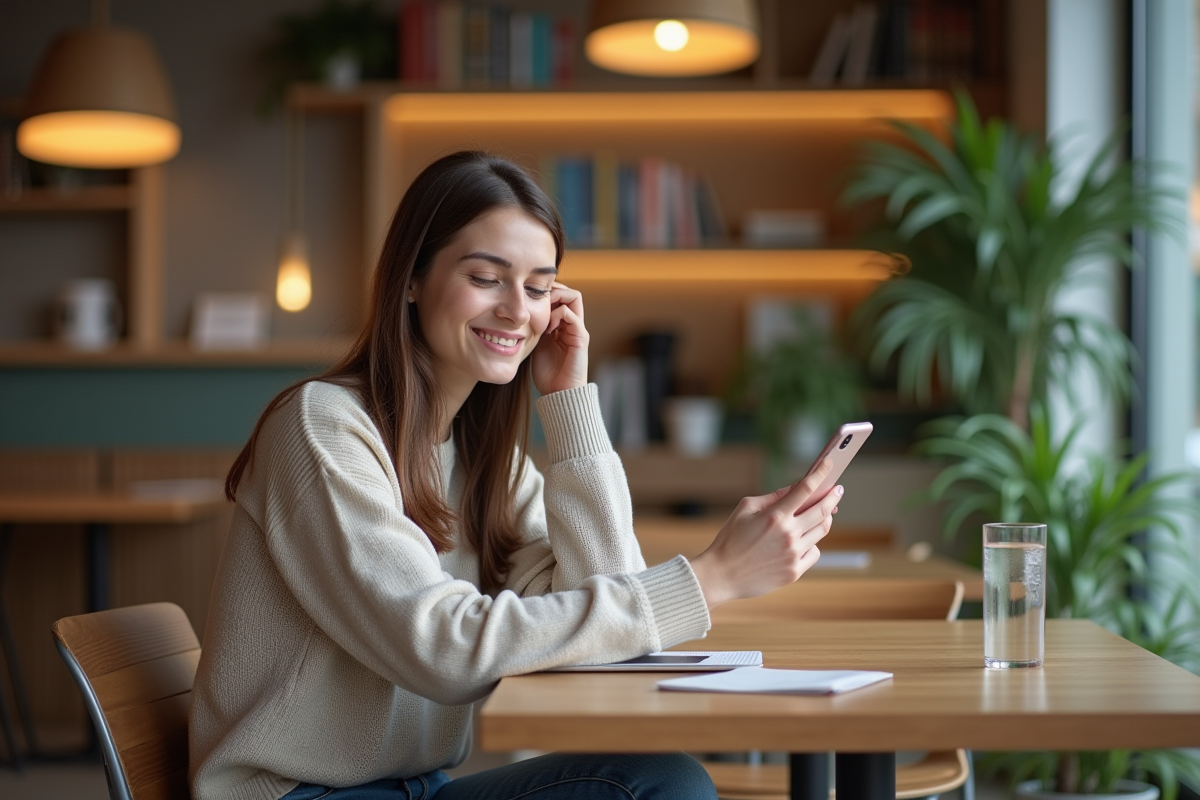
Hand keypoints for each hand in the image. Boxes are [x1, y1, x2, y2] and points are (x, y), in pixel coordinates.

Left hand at [531, 282, 588, 395]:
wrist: (559, 393)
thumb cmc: (547, 372)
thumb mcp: (536, 344)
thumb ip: (535, 328)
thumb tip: (520, 314)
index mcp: (564, 326)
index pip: (561, 296)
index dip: (547, 293)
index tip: (531, 300)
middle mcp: (573, 325)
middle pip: (570, 292)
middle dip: (553, 291)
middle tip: (537, 301)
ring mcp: (578, 330)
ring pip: (574, 297)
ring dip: (556, 300)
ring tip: (542, 313)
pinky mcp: (581, 338)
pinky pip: (571, 315)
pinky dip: (557, 315)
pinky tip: (547, 328)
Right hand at [688, 459, 842, 610]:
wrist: (722, 575)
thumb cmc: (730, 538)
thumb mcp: (745, 509)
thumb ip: (772, 497)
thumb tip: (795, 487)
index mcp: (774, 516)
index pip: (805, 489)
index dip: (820, 474)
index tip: (829, 464)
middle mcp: (788, 534)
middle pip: (822, 510)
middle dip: (833, 497)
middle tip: (837, 490)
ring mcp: (793, 554)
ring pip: (822, 531)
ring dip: (825, 518)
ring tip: (823, 513)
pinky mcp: (795, 571)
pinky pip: (814, 552)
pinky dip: (812, 543)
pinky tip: (803, 540)